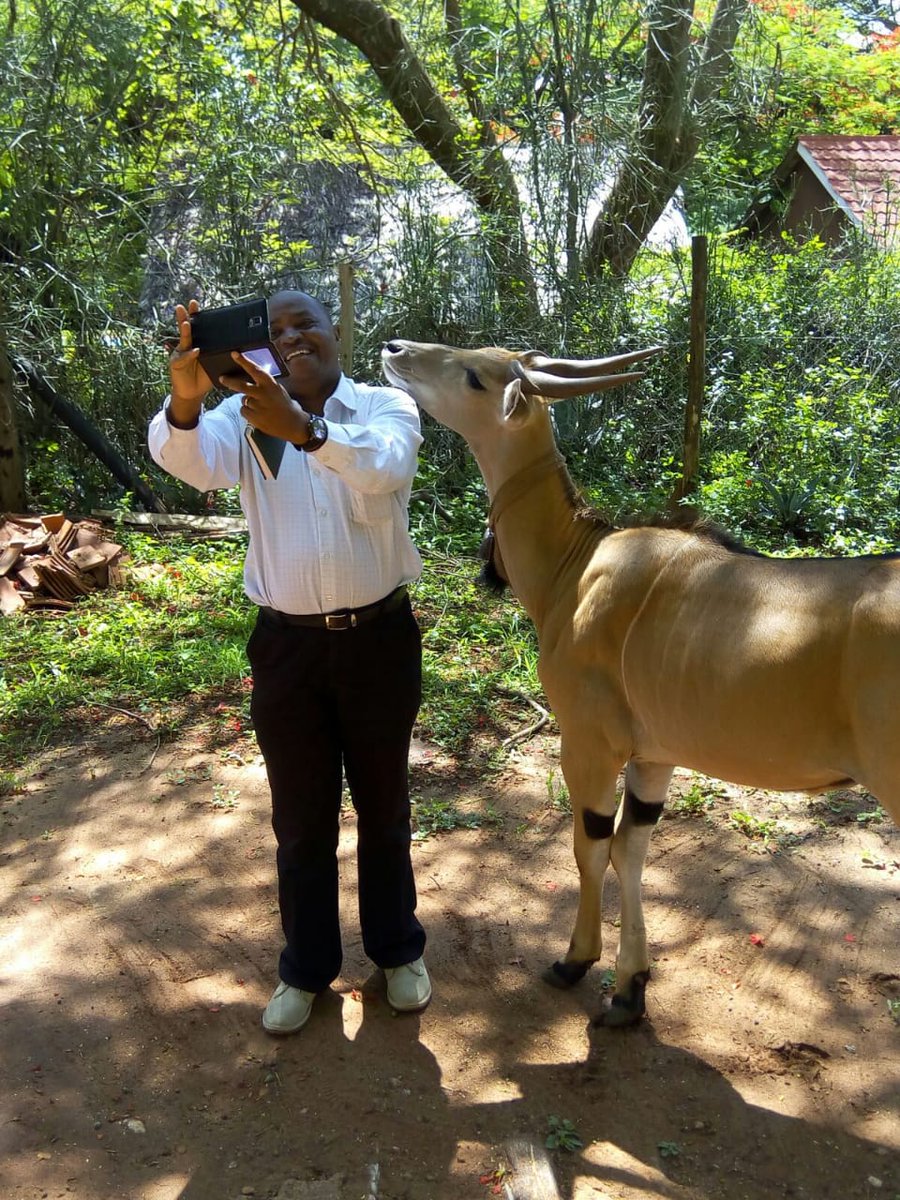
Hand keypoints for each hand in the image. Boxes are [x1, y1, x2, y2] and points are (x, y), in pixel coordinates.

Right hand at [167, 300, 212, 422]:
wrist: (193, 392)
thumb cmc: (204, 376)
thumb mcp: (215, 363)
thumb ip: (221, 355)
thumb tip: (238, 348)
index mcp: (197, 343)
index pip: (197, 327)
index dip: (195, 315)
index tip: (195, 303)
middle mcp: (187, 345)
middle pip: (186, 328)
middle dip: (186, 316)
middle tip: (187, 305)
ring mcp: (180, 353)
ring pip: (182, 339)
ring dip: (185, 331)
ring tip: (187, 323)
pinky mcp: (176, 363)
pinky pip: (183, 357)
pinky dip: (189, 355)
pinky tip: (195, 351)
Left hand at [222, 352, 312, 443]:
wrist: (293, 424)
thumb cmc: (285, 405)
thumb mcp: (278, 390)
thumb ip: (264, 385)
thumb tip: (250, 379)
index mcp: (270, 384)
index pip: (254, 369)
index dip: (243, 361)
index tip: (234, 354)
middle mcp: (263, 393)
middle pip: (240, 385)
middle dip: (229, 381)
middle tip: (222, 378)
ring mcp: (258, 406)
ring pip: (243, 400)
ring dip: (248, 402)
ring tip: (260, 407)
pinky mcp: (254, 418)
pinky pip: (243, 411)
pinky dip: (248, 412)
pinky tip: (259, 415)